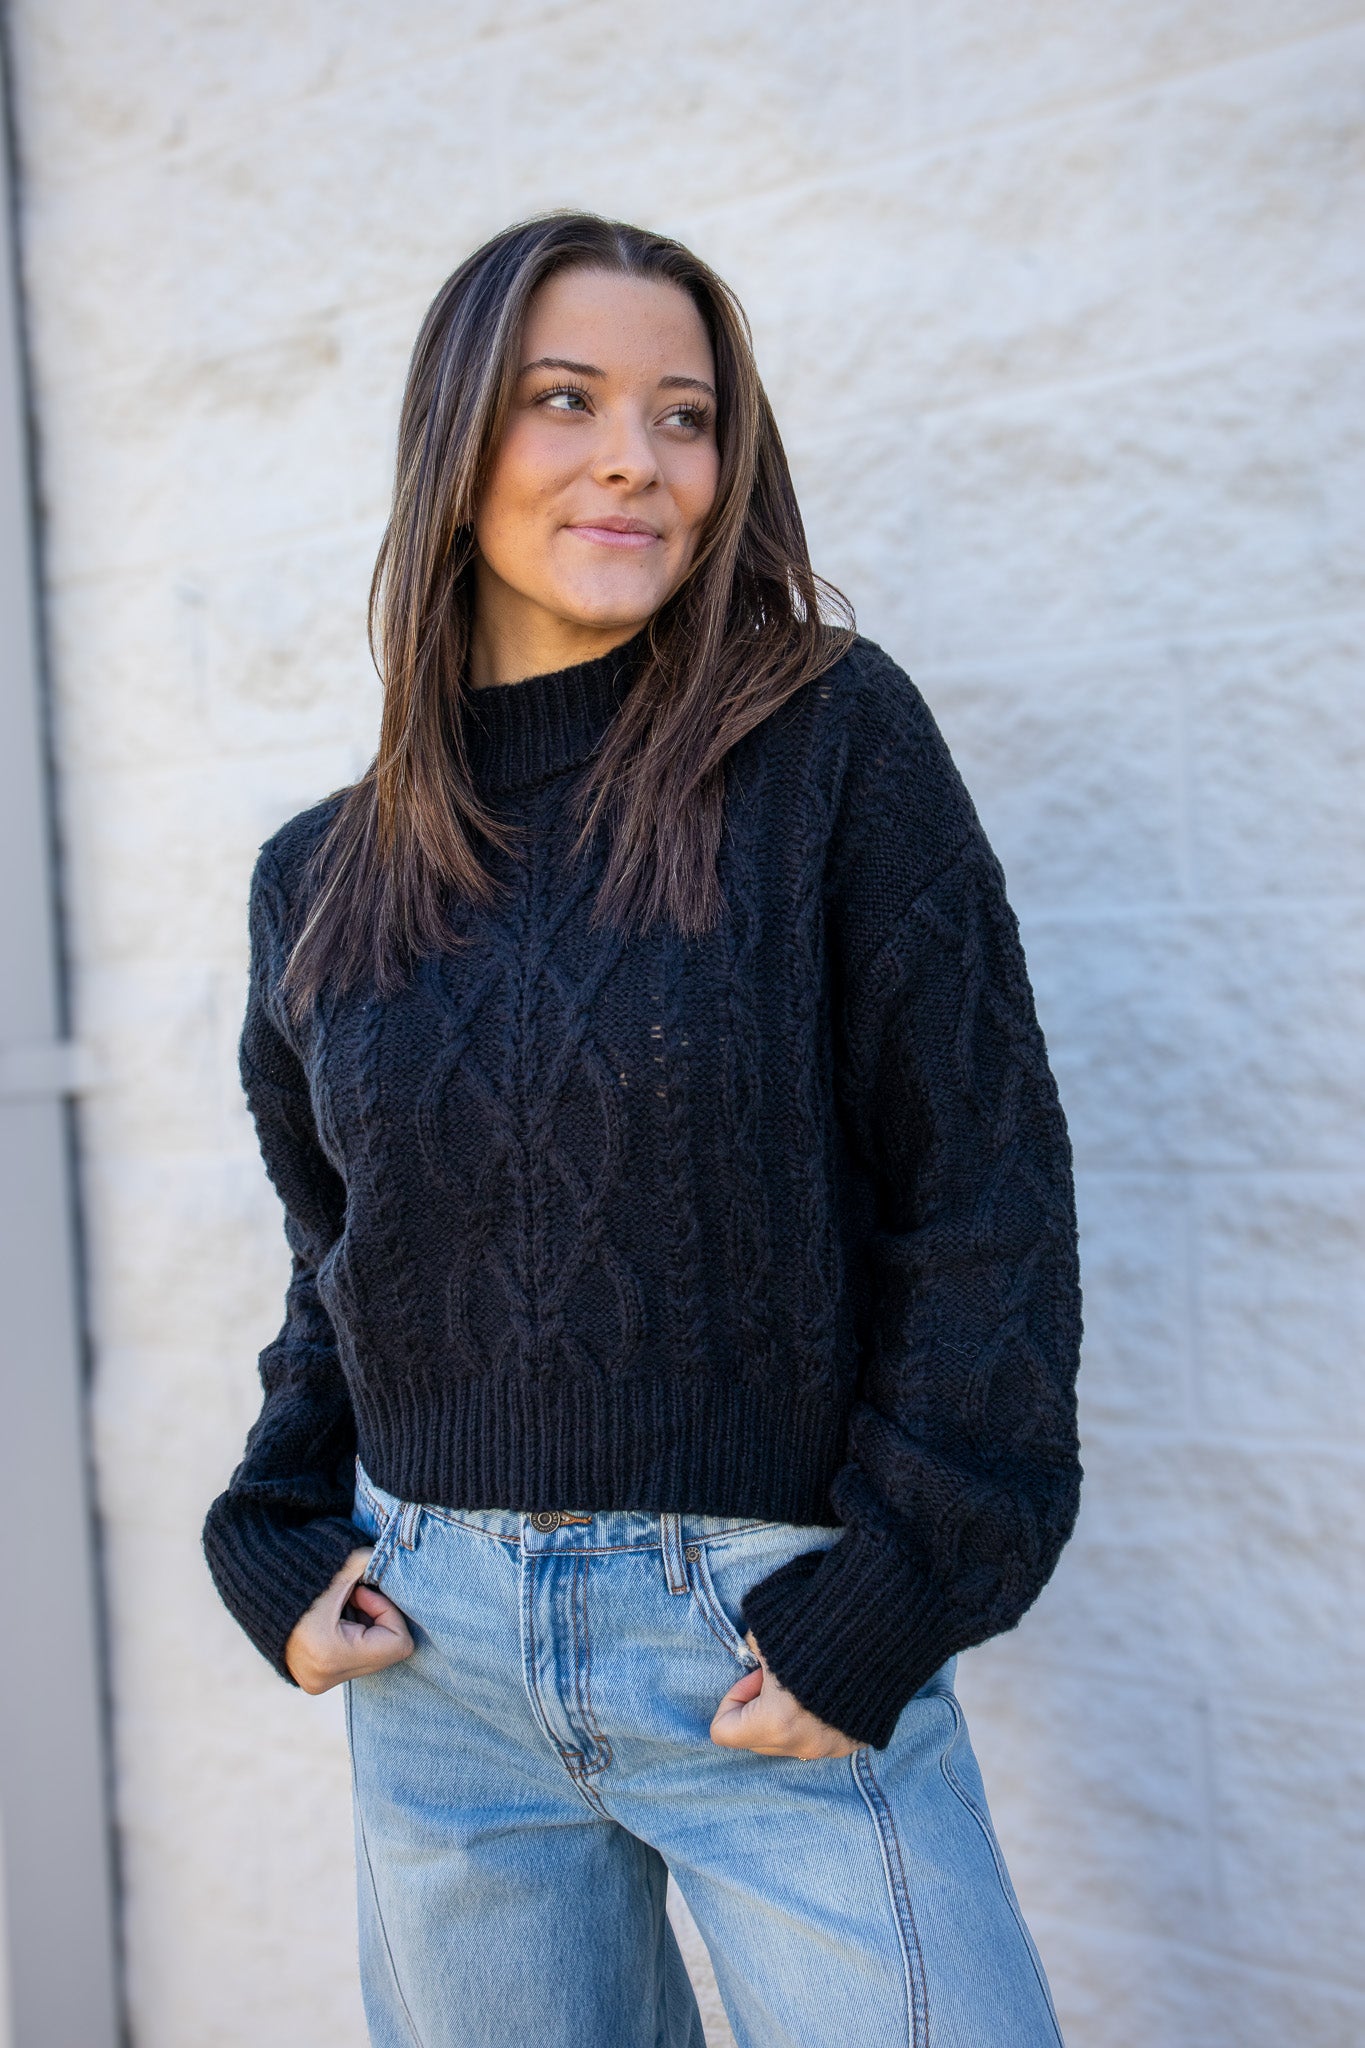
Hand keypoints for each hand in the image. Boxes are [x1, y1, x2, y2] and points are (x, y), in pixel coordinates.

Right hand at [284, 1547, 414, 1693]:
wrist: (255, 1586)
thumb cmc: (303, 1572)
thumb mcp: (347, 1563)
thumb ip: (379, 1565)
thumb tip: (405, 1573)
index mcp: (330, 1654)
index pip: (398, 1644)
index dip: (388, 1612)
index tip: (363, 1591)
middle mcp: (323, 1678)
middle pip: (386, 1654)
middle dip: (377, 1620)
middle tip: (355, 1595)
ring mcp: (317, 1683)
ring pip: (371, 1659)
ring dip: (366, 1629)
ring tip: (341, 1607)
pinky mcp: (314, 1682)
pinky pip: (355, 1662)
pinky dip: (354, 1638)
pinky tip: (335, 1619)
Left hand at [710, 1631, 861, 1759]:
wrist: (880, 1633)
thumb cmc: (817, 1630)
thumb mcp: (767, 1633)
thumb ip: (750, 1653)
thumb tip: (751, 1661)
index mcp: (774, 1723)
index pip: (723, 1732)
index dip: (732, 1697)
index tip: (754, 1673)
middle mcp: (802, 1745)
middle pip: (754, 1740)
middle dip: (757, 1708)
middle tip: (775, 1674)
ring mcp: (829, 1749)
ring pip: (786, 1742)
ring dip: (784, 1715)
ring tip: (801, 1680)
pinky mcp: (852, 1744)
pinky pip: (816, 1739)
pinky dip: (811, 1720)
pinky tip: (825, 1689)